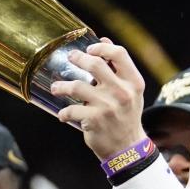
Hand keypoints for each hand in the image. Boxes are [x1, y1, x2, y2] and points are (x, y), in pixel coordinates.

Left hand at [52, 39, 147, 160]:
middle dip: (78, 58)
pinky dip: (64, 113)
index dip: (102, 48)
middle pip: (95, 64)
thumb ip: (118, 68)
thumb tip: (104, 41)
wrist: (127, 147)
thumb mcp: (130, 91)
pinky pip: (71, 110)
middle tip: (70, 58)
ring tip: (56, 88)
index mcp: (133, 82)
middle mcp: (122, 92)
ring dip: (61, 87)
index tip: (90, 49)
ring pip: (76, 86)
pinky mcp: (94, 120)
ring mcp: (108, 106)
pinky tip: (63, 115)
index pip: (119, 54)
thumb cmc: (126, 115)